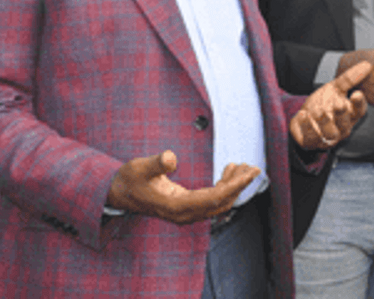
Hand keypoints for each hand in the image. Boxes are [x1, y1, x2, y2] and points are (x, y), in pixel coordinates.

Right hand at [106, 150, 258, 223]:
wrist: (119, 194)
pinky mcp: (188, 208)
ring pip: (219, 203)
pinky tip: (229, 170)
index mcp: (176, 207)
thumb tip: (171, 158)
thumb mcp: (139, 167)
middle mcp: (184, 214)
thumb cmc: (130, 180)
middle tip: (253, 167)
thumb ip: (156, 163)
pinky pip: (213, 200)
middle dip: (240, 186)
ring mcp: (186, 213)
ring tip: (243, 166)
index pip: (214, 199)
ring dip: (234, 186)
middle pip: (221, 203)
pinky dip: (225, 187)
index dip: (234, 186)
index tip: (250, 173)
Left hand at [291, 61, 370, 148]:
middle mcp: (341, 128)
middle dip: (342, 114)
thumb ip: (349, 79)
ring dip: (324, 121)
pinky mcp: (312, 141)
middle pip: (345, 124)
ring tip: (318, 110)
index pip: (359, 111)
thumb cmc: (324, 103)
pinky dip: (306, 125)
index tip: (357, 93)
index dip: (359, 103)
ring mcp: (327, 137)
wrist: (304, 117)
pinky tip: (303, 114)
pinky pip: (310, 136)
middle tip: (338, 104)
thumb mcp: (335, 88)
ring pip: (330, 133)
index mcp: (350, 115)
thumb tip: (367, 65)